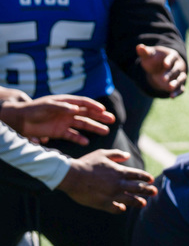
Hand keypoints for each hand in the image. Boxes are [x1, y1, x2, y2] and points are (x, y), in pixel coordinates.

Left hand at [0, 95, 114, 144]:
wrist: (20, 120)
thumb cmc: (33, 109)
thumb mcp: (47, 106)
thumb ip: (62, 107)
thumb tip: (76, 109)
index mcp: (66, 102)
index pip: (83, 103)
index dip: (94, 106)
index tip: (103, 110)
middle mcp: (68, 112)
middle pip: (87, 114)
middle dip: (100, 116)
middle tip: (112, 120)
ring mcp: (65, 122)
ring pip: (83, 125)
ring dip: (94, 127)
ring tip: (105, 131)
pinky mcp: (60, 132)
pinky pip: (73, 136)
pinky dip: (79, 139)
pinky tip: (86, 142)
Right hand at [56, 149, 156, 212]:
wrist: (71, 176)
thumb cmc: (86, 163)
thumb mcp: (102, 154)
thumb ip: (117, 154)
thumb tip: (128, 155)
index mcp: (120, 172)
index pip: (138, 175)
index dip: (146, 178)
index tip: (151, 180)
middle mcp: (119, 184)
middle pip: (138, 188)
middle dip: (148, 190)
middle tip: (154, 192)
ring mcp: (112, 194)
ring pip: (130, 200)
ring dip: (138, 202)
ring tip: (143, 203)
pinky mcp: (104, 203)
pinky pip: (116, 208)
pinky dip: (121, 209)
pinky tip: (123, 208)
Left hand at [137, 44, 186, 96]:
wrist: (159, 68)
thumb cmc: (155, 59)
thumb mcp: (149, 55)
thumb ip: (145, 52)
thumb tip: (140, 46)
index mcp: (172, 56)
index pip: (172, 58)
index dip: (169, 61)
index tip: (165, 65)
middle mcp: (178, 66)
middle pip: (176, 70)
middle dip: (170, 74)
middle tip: (163, 79)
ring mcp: (179, 75)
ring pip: (181, 79)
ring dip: (176, 84)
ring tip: (170, 88)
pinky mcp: (179, 84)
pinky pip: (181, 89)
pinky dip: (177, 92)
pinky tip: (171, 97)